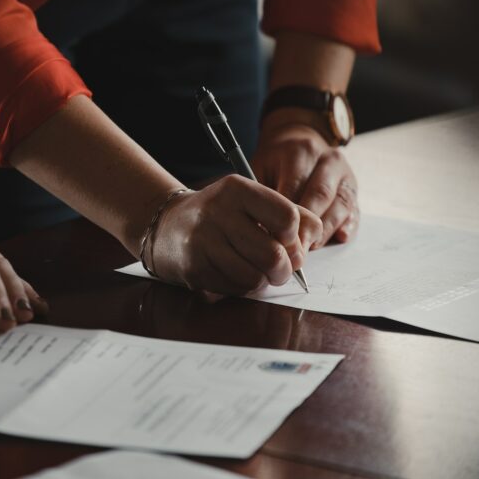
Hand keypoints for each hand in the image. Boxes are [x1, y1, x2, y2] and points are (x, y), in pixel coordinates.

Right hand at [148, 175, 322, 294]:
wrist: (168, 225)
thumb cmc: (221, 215)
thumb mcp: (252, 201)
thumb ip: (291, 214)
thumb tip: (311, 241)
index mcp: (237, 189)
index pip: (287, 217)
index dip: (295, 237)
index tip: (288, 241)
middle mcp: (218, 212)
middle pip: (274, 255)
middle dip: (284, 269)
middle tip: (280, 268)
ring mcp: (203, 242)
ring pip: (255, 278)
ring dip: (263, 281)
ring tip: (257, 271)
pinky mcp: (194, 268)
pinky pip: (235, 289)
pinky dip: (243, 288)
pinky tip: (235, 274)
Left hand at [252, 121, 359, 247]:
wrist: (300, 141)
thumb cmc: (276, 161)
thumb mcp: (261, 167)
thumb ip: (262, 193)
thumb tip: (260, 228)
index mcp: (302, 151)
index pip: (295, 186)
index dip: (286, 215)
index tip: (275, 238)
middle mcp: (328, 160)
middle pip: (320, 196)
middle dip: (307, 227)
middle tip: (294, 251)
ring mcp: (345, 174)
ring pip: (340, 205)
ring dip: (326, 231)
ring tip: (310, 249)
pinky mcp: (353, 189)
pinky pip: (354, 210)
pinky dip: (348, 226)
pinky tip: (339, 238)